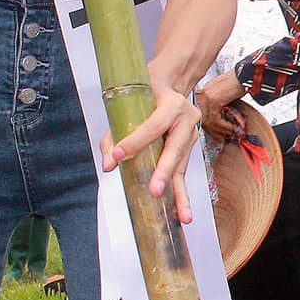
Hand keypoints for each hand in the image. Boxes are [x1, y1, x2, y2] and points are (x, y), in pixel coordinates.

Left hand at [100, 67, 201, 223]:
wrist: (173, 83)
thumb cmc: (147, 92)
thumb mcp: (127, 105)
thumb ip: (114, 135)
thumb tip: (108, 164)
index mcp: (172, 104)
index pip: (153, 125)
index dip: (134, 141)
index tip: (116, 157)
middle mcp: (187, 119)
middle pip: (175, 148)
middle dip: (164, 171)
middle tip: (155, 190)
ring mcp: (191, 135)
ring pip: (183, 165)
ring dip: (180, 192)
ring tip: (183, 216)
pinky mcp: (190, 148)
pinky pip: (183, 171)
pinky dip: (180, 192)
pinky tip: (182, 212)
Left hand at [197, 72, 245, 139]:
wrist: (246, 75)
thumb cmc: (239, 83)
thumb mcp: (226, 96)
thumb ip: (221, 108)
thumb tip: (222, 123)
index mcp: (205, 92)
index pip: (203, 114)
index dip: (210, 127)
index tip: (218, 133)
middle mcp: (203, 94)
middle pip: (203, 119)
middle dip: (214, 131)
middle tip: (223, 137)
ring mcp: (206, 96)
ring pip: (209, 121)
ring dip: (221, 130)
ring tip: (230, 132)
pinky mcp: (213, 100)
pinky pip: (215, 119)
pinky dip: (224, 126)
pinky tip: (231, 127)